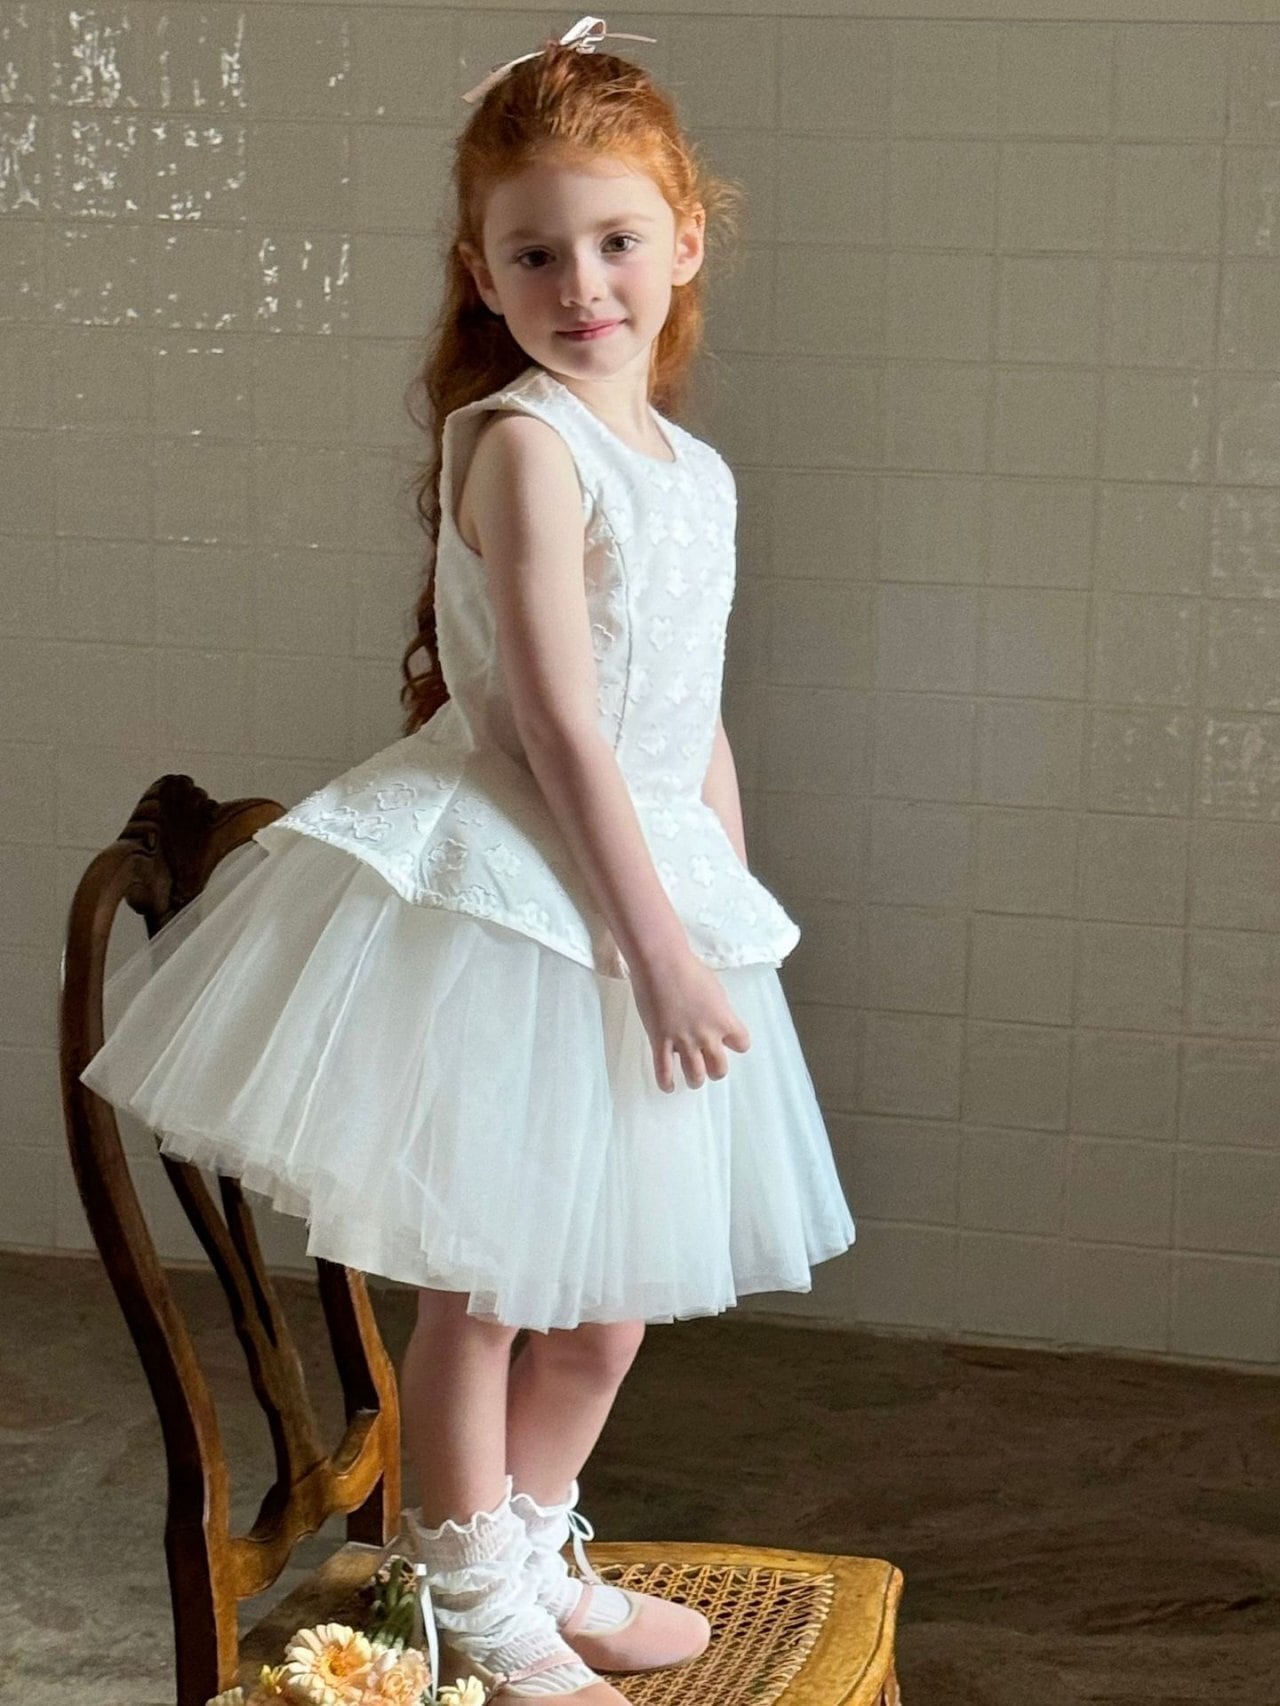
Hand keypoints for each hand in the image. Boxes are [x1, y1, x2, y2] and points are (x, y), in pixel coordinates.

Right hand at [630, 948, 751, 1092]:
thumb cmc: (688, 968)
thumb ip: (717, 1010)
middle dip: (715, 1071)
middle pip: (720, 1068)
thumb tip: (713, 1020)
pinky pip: (664, 1071)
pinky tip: (669, 1086)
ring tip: (692, 1078)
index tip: (728, 1043)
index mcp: (724, 1020)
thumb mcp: (714, 989)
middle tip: (709, 1066)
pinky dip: (666, 1083)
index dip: (735, 1045)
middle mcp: (707, 1035)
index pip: (742, 1044)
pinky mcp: (660, 1041)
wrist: (661, 963)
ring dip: (695, 1080)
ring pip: (695, 1075)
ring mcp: (683, 1041)